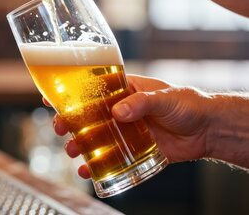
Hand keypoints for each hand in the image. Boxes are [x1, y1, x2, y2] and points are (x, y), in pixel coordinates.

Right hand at [51, 74, 210, 178]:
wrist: (209, 130)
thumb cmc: (188, 104)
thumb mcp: (164, 98)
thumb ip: (141, 103)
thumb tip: (118, 112)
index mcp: (124, 91)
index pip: (91, 89)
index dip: (69, 92)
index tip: (51, 97)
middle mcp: (120, 110)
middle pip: (87, 115)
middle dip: (69, 122)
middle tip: (60, 128)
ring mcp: (124, 131)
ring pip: (95, 137)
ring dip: (80, 144)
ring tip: (72, 151)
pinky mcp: (133, 150)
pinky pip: (110, 159)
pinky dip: (97, 166)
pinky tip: (87, 171)